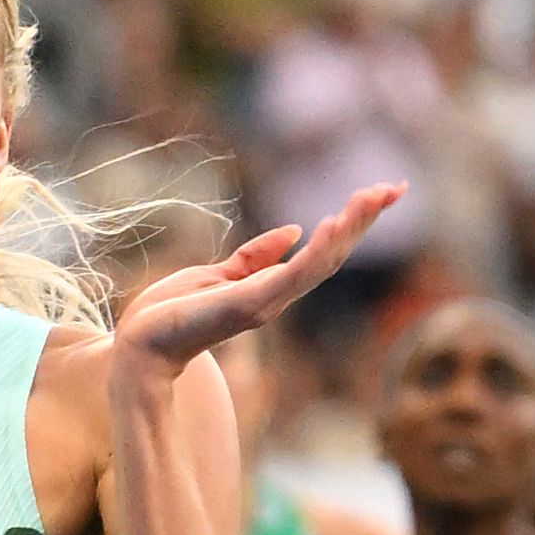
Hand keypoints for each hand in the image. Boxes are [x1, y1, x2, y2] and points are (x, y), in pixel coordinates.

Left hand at [112, 183, 403, 386]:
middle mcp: (275, 297)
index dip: (351, 223)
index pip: (320, 252)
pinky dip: (316, 250)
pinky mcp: (250, 306)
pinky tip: (335, 223)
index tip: (380, 193)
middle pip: (331, 255)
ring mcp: (266, 303)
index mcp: (269, 288)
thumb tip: (292, 230)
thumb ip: (253, 257)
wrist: (139, 347)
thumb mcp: (215, 274)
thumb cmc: (168, 315)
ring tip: (377, 196)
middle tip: (395, 187)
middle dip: (363, 220)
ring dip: (351, 228)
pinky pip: (292, 275)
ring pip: (321, 263)